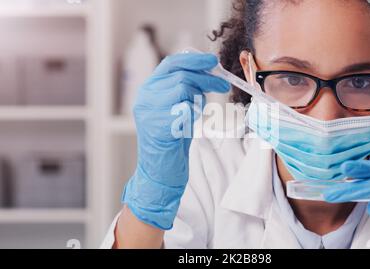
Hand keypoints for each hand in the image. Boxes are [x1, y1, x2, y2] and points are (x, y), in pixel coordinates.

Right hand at [122, 52, 229, 229]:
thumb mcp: (176, 109)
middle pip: (181, 75)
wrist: (160, 170)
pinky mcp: (158, 126)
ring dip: (199, 98)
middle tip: (223, 86)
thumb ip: (186, 90)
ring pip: (183, 89)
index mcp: (148, 90)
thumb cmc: (172, 140)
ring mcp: (149, 111)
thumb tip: (208, 71)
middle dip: (207, 79)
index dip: (194, 59)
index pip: (171, 64)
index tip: (213, 61)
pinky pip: (185, 110)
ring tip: (198, 112)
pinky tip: (187, 126)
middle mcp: (145, 98)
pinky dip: (193, 115)